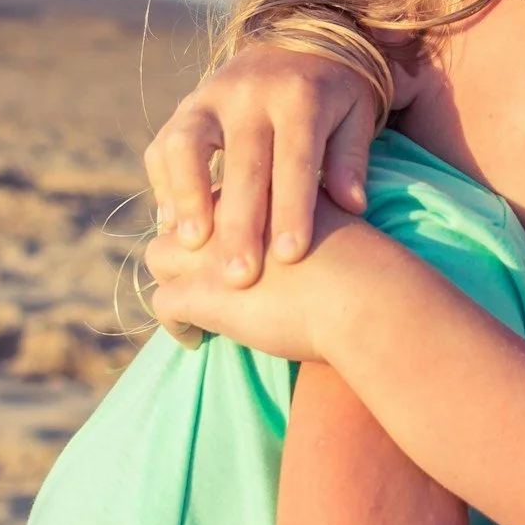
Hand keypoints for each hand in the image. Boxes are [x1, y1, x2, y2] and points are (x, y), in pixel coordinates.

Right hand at [144, 43, 379, 279]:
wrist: (299, 37)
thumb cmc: (335, 93)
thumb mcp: (357, 115)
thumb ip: (352, 158)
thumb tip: (353, 206)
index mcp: (301, 97)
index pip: (295, 159)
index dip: (292, 208)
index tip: (290, 256)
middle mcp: (251, 93)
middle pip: (242, 162)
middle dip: (239, 223)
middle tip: (240, 275)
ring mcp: (210, 96)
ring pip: (187, 145)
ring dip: (186, 197)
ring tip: (191, 246)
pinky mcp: (186, 105)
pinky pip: (164, 145)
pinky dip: (165, 185)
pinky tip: (174, 225)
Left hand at [144, 203, 370, 362]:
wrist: (367, 295)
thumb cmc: (365, 265)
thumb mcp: (334, 217)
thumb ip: (311, 209)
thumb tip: (315, 224)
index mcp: (258, 186)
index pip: (214, 195)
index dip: (211, 222)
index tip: (218, 246)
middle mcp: (226, 210)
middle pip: (181, 218)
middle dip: (181, 248)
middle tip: (196, 276)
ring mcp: (209, 251)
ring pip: (158, 255)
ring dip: (169, 280)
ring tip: (191, 305)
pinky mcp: (202, 291)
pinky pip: (163, 304)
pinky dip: (174, 324)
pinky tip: (195, 338)